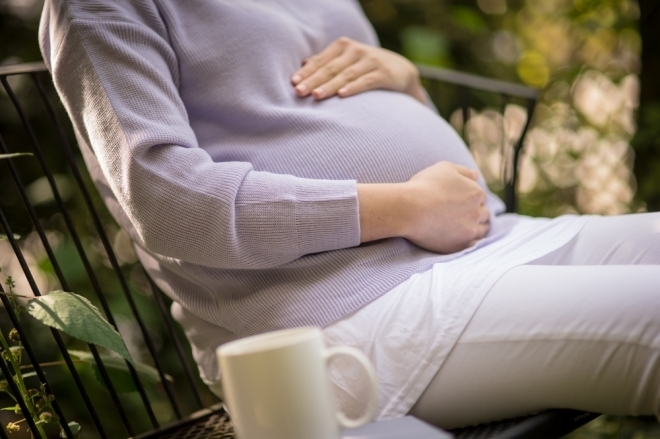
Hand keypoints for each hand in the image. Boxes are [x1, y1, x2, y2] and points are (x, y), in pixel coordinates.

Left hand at [291, 37, 425, 102]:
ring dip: (330, 86)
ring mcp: (370, 61)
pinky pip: (366, 81)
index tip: (293, 83)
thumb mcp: (346, 61)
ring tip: (316, 96)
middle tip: (300, 92)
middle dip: (314, 80)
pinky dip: (353, 88)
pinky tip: (342, 95)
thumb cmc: (366, 67)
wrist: (401, 71)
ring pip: (346, 75)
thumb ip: (327, 62)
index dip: (307, 72)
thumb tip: (303, 65)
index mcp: (343, 46)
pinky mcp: (384, 73)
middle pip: (331, 68)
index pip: (321, 60)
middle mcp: (355, 50)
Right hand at [402, 162, 489, 252]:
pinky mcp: (460, 245)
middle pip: (484, 214)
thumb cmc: (424, 186)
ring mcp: (470, 230)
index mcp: (475, 192)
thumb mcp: (445, 168)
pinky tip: (462, 238)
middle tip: (463, 215)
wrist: (409, 210)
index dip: (470, 199)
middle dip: (476, 213)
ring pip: (482, 230)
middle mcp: (477, 212)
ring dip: (476, 227)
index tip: (461, 202)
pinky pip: (473, 245)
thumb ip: (463, 171)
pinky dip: (470, 241)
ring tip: (464, 227)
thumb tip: (476, 176)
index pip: (480, 197)